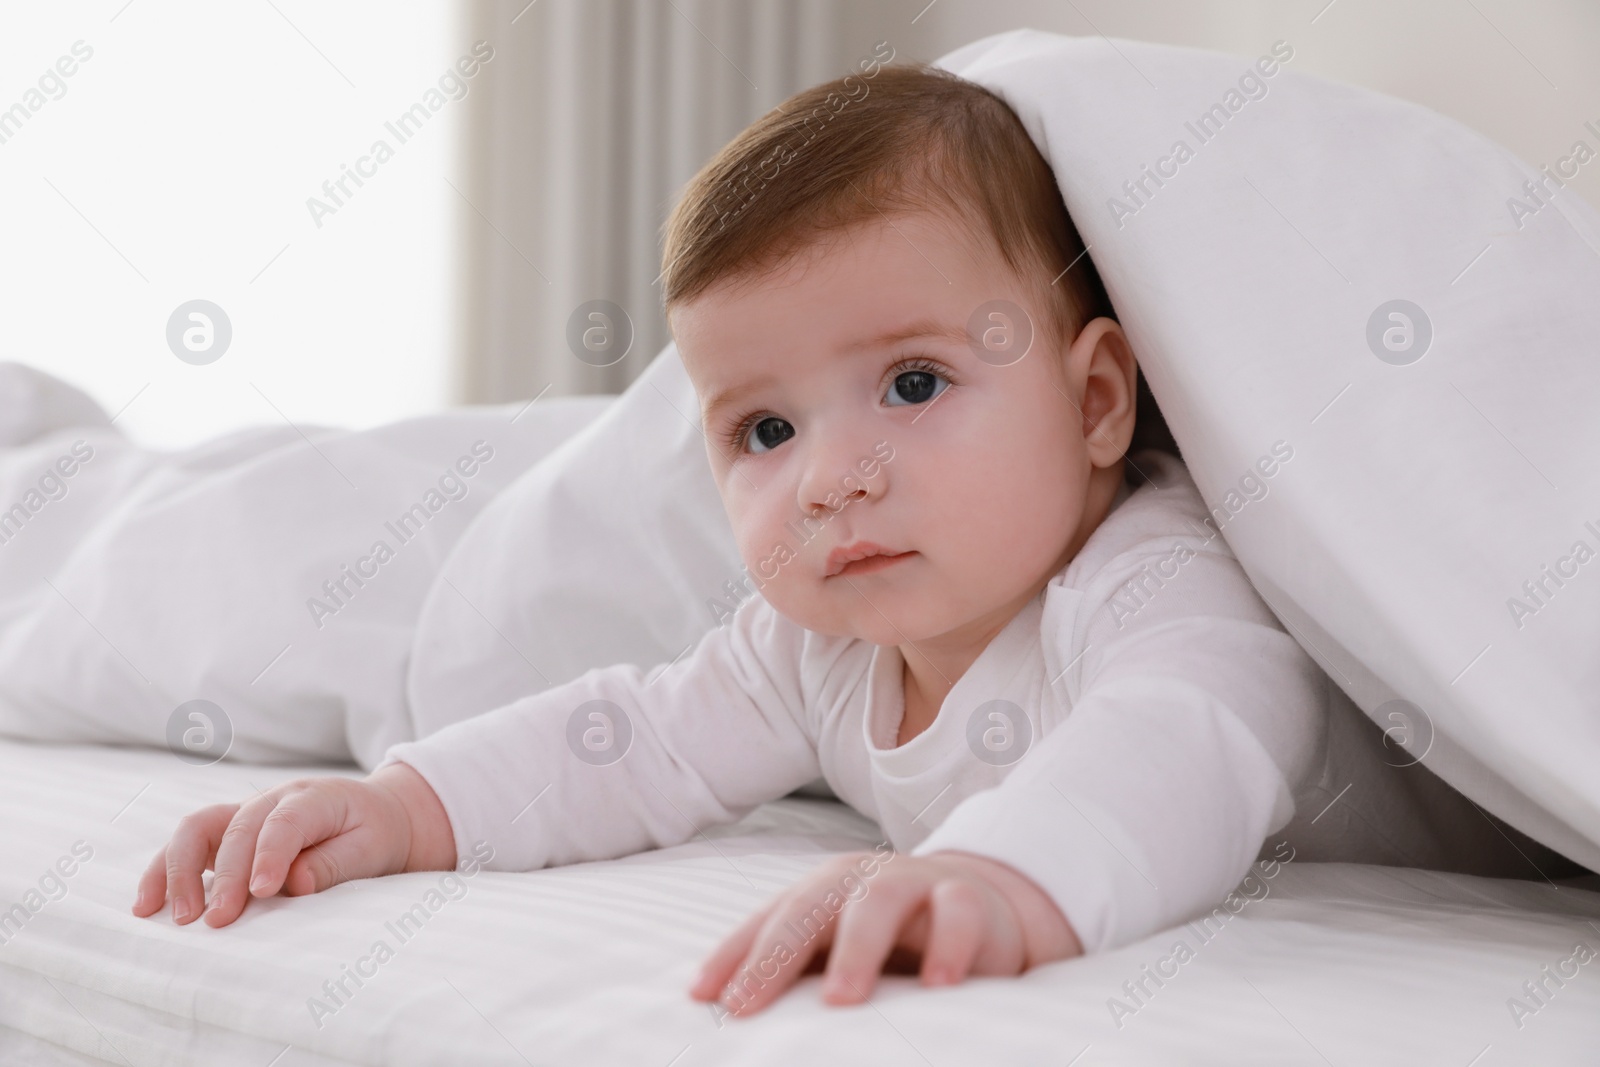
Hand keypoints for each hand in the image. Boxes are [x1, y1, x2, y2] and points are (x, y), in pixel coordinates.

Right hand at [130, 761, 455, 927]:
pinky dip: (163, 872)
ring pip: (197, 829)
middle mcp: (271, 799)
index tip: (263, 892)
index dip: (270, 856)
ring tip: (176, 917)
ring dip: (179, 872)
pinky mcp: (224, 833)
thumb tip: (295, 883)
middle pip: (237, 829)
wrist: (373, 816)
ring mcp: (243, 813)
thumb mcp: (370, 848)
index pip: (284, 822)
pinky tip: (147, 906)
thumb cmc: (372, 834)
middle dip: (225, 876)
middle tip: (218, 921)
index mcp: (313, 797)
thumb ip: (334, 863)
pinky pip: (186, 845)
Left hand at [688, 848, 1081, 1016]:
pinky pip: (956, 913)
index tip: (703, 998)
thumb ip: (798, 977)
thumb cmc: (890, 940)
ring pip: (877, 902)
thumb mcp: (838, 953)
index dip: (733, 957)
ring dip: (856, 950)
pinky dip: (948, 945)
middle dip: (774, 955)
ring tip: (841, 1000)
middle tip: (747, 1004)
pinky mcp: (966, 897)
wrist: (980, 901)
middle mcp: (858, 882)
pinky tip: (940, 986)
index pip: (766, 922)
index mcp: (818, 894)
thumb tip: (729, 1016)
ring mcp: (911, 884)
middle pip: (808, 907)